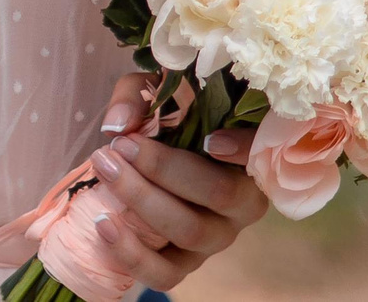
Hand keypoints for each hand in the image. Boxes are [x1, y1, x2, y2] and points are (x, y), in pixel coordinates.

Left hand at [87, 74, 270, 288]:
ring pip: (190, 232)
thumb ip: (138, 98)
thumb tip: (120, 124)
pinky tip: (103, 224)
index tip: (210, 140)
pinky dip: (132, 254)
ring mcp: (219, 237)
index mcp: (251, 156)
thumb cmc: (164, 120)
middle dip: (163, 168)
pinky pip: (166, 273)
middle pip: (218, 193)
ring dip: (142, 201)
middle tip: (120, 146)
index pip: (264, 151)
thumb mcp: (154, 94)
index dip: (244, 149)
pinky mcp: (188, 264)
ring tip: (105, 171)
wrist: (146, 163)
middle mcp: (245, 202)